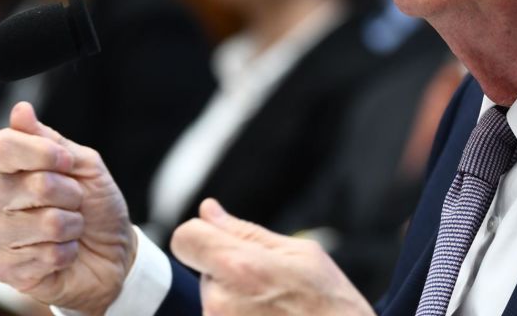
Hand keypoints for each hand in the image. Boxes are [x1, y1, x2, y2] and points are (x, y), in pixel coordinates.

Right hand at [0, 102, 135, 314]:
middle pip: (30, 184)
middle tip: (76, 203)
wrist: (114, 254)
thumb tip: (20, 110)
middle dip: (69, 194)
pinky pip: (42, 256)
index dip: (40, 152)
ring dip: (71, 227)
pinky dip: (66, 253)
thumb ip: (51, 141)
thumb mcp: (85, 166)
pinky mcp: (4, 268)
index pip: (2, 146)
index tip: (67, 162)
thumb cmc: (97, 207)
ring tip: (71, 230)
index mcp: (13, 168)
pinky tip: (63, 253)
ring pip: (41, 223)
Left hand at [171, 199, 373, 315]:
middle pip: (204, 268)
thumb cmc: (330, 304)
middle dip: (229, 270)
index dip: (202, 234)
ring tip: (274, 307)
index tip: (219, 240)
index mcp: (239, 267)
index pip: (185, 238)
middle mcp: (219, 303)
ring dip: (235, 298)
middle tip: (270, 284)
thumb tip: (209, 211)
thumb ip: (245, 232)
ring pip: (213, 297)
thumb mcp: (299, 253)